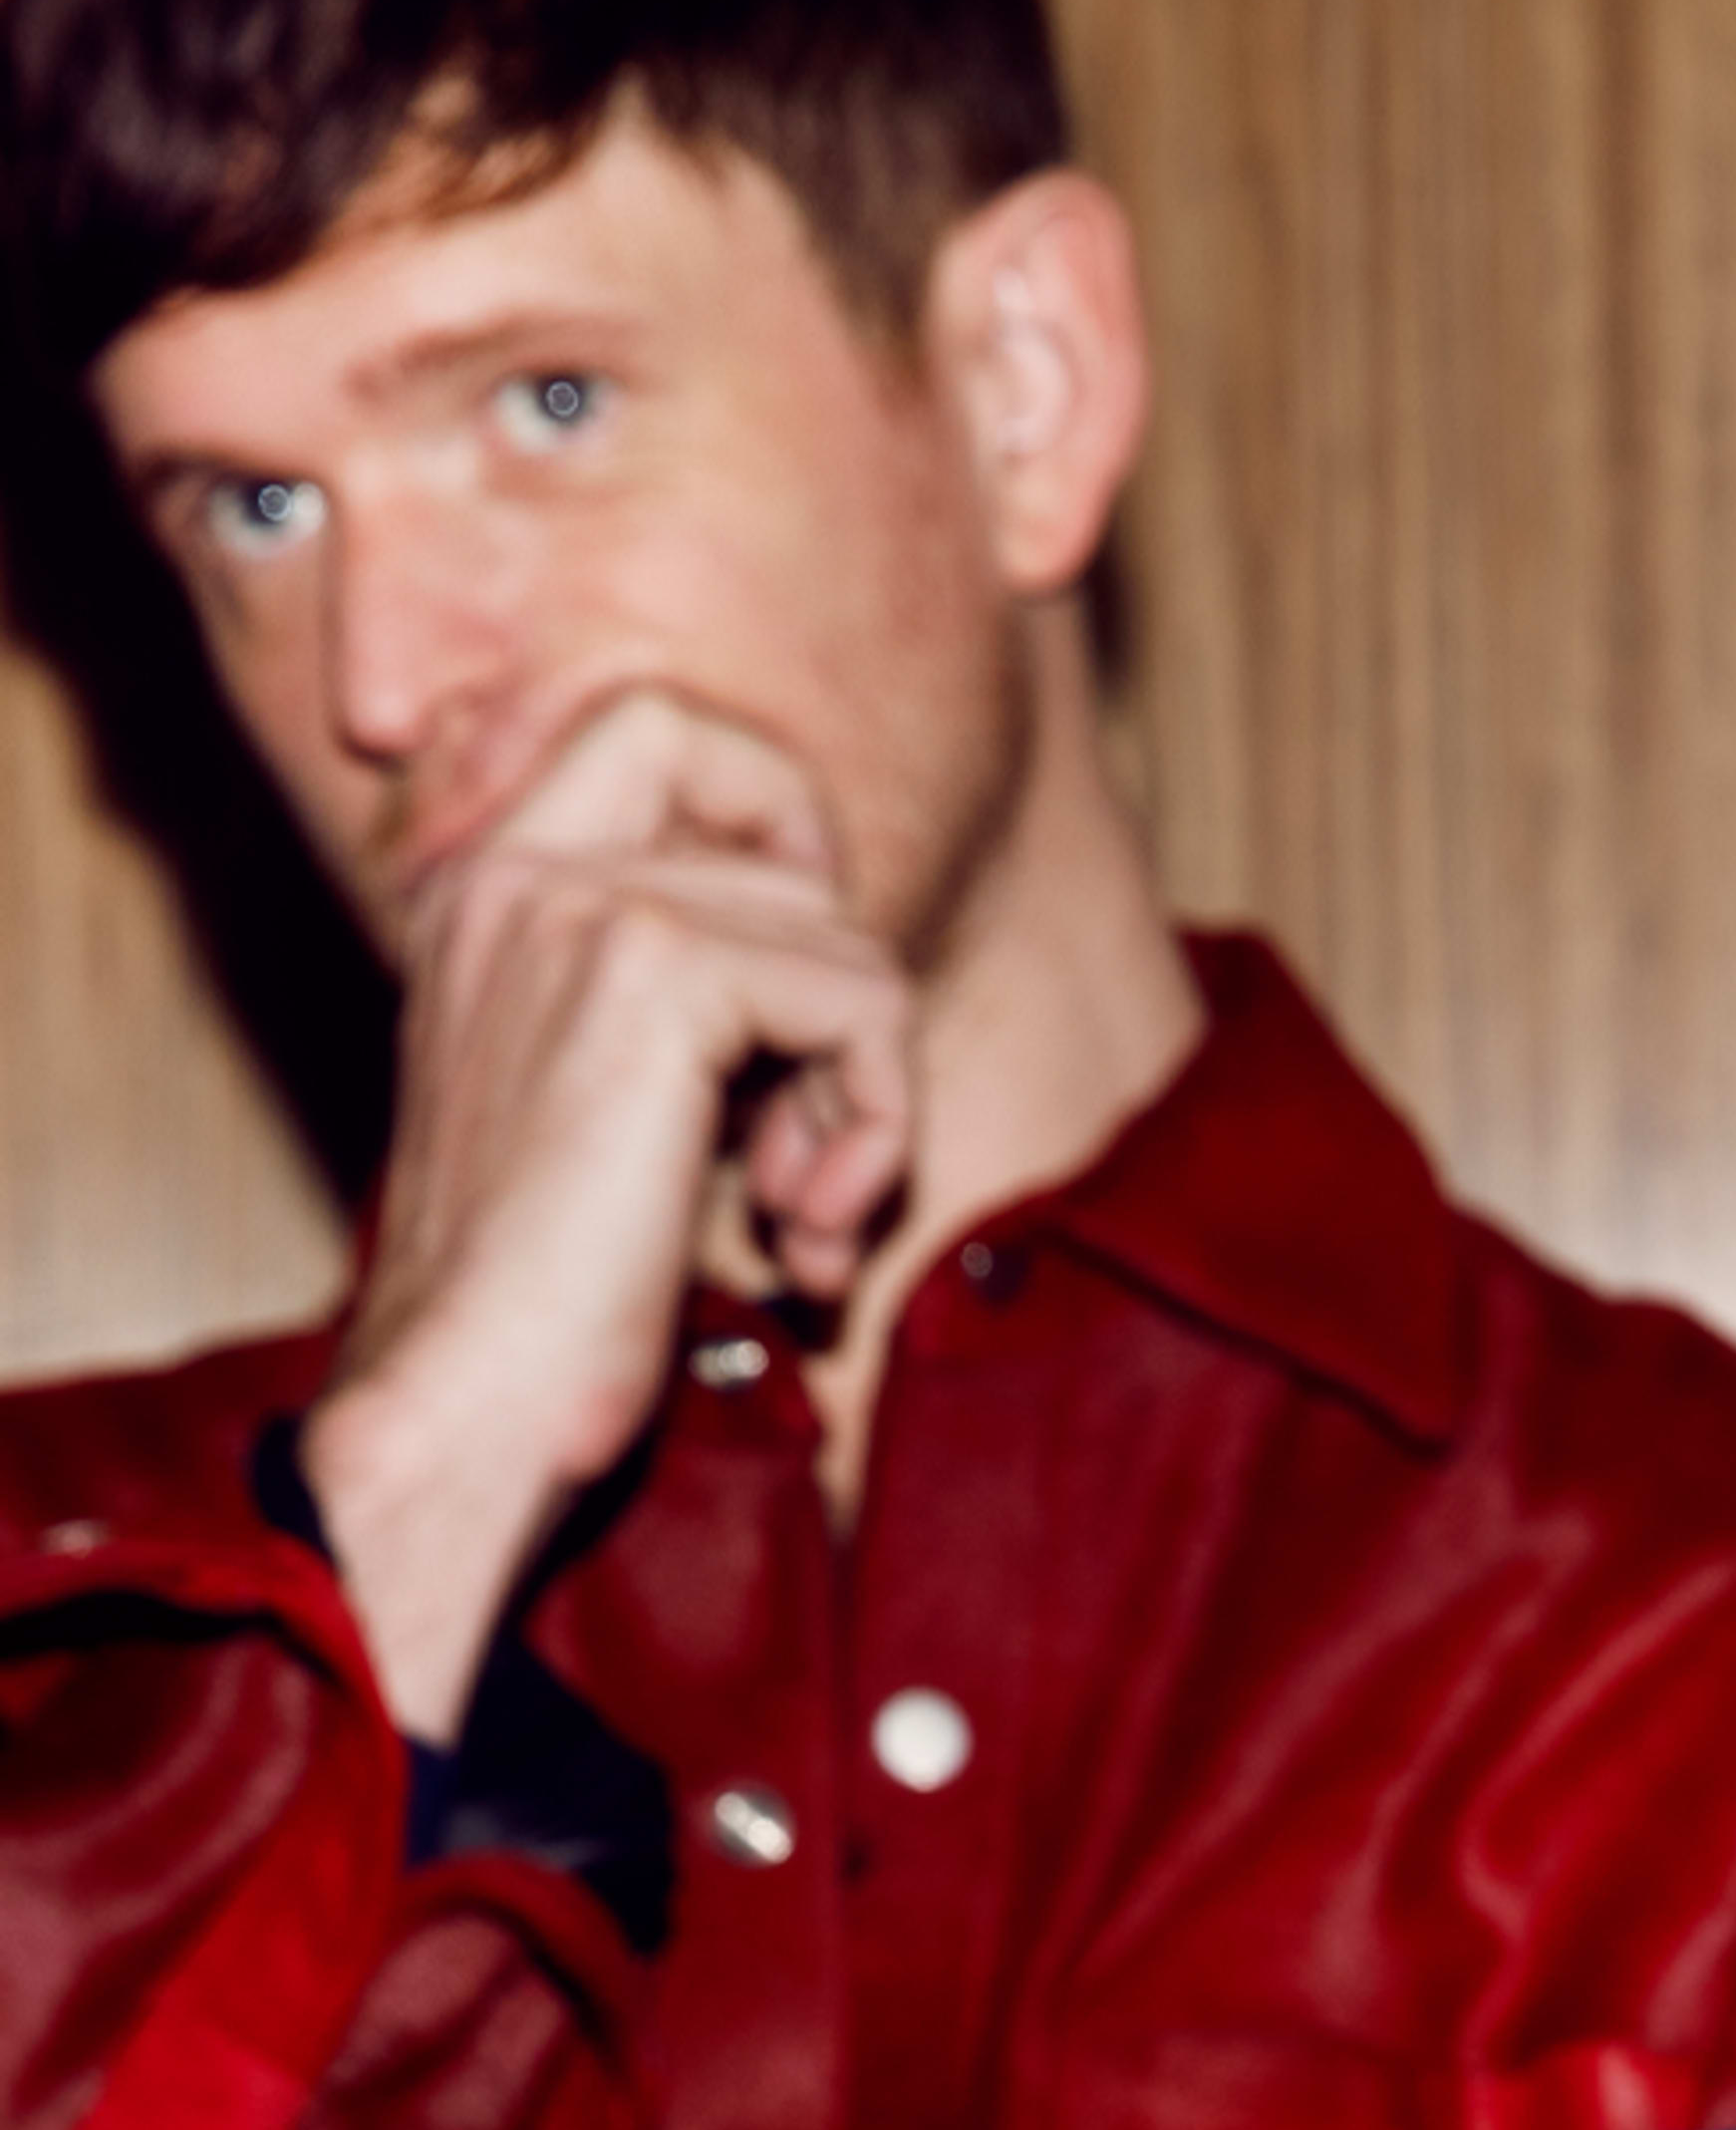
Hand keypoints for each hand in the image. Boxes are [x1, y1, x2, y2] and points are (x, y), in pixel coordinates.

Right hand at [299, 690, 917, 1745]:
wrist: (463, 1400)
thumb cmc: (544, 1304)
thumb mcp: (616, 1117)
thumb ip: (693, 1013)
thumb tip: (851, 979)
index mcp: (484, 893)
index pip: (662, 729)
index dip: (776, 829)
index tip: (795, 1000)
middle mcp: (515, 869)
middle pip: (771, 803)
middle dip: (838, 970)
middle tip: (814, 1127)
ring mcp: (577, 903)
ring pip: (839, 931)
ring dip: (864, 1095)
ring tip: (804, 1219)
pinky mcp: (654, 969)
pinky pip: (862, 996)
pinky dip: (880, 1124)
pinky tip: (805, 1237)